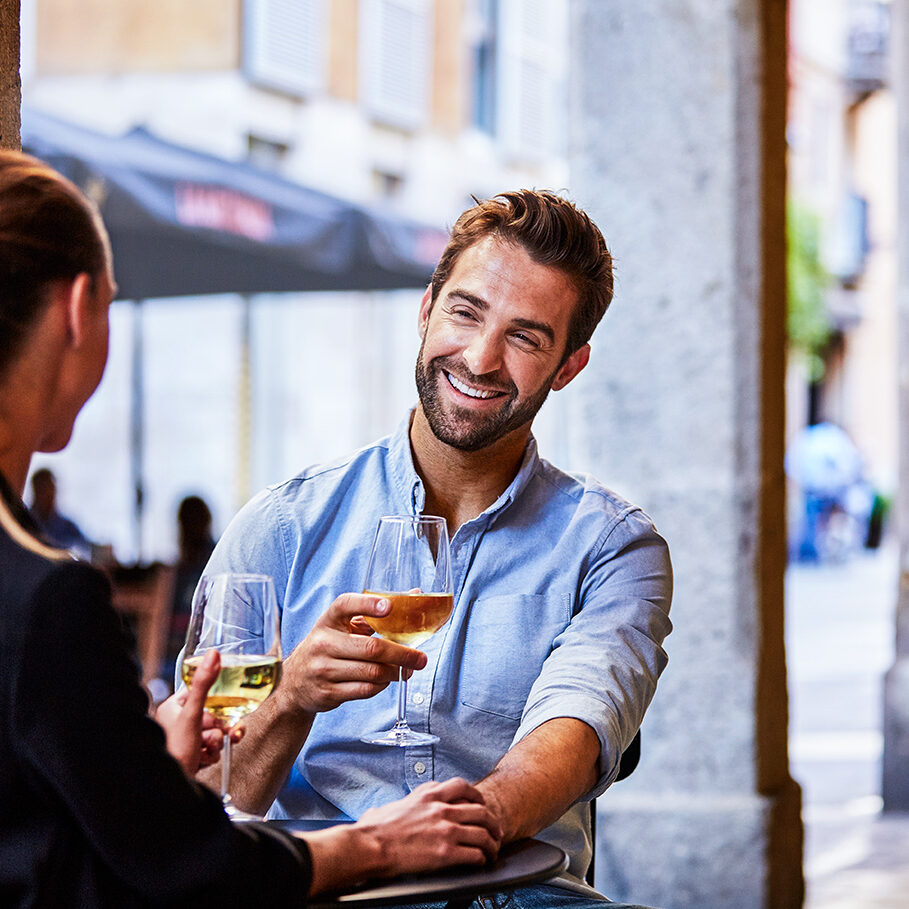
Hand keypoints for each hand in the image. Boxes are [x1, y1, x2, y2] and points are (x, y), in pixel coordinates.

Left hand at [155, 650, 241, 774]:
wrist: (169, 792)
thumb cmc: (175, 752)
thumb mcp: (193, 715)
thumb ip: (205, 684)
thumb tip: (214, 654)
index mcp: (173, 707)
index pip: (203, 693)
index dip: (216, 701)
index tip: (223, 707)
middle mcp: (178, 722)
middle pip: (214, 714)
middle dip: (218, 727)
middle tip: (211, 735)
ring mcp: (186, 739)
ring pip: (216, 732)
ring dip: (216, 742)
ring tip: (205, 751)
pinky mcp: (193, 754)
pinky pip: (213, 748)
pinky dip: (212, 754)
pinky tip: (203, 760)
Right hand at [277, 593, 427, 714]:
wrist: (294, 682)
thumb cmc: (328, 648)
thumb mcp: (342, 626)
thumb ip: (374, 613)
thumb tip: (415, 595)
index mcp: (328, 620)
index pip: (345, 605)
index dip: (368, 604)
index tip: (389, 606)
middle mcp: (323, 643)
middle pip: (371, 648)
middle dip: (402, 654)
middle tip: (420, 658)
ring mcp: (323, 669)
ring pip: (372, 672)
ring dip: (395, 672)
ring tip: (406, 670)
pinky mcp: (328, 693)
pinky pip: (365, 689)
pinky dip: (381, 685)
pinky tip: (385, 680)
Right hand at [357, 778, 501, 873]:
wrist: (370, 846)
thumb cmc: (376, 828)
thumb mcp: (397, 803)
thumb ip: (409, 801)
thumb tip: (402, 808)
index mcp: (429, 794)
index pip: (462, 786)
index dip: (477, 796)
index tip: (480, 803)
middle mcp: (441, 809)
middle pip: (480, 810)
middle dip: (492, 822)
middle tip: (495, 831)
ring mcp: (446, 830)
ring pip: (483, 833)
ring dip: (492, 844)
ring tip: (493, 851)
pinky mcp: (445, 852)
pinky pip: (475, 854)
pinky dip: (482, 859)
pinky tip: (482, 863)